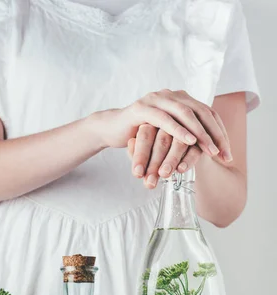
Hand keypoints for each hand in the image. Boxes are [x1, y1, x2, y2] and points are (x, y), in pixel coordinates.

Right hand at [94, 89, 231, 172]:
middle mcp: (172, 95)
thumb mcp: (168, 135)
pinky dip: (178, 130)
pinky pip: (165, 119)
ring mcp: (156, 99)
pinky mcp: (142, 108)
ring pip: (186, 114)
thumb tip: (210, 149)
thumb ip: (186, 134)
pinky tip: (189, 141)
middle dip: (215, 134)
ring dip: (200, 134)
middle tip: (222, 154)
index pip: (208, 114)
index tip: (227, 154)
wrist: (112, 129)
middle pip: (201, 112)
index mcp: (181, 100)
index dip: (220, 133)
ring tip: (210, 151)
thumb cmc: (141, 135)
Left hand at [127, 125, 202, 188]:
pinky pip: (195, 149)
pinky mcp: (199, 139)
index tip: (137, 173)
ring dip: (171, 160)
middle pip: (162, 141)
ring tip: (164, 175)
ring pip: (179, 143)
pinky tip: (181, 169)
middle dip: (155, 163)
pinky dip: (189, 159)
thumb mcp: (140, 148)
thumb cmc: (150, 146)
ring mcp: (186, 129)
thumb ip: (136, 149)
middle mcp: (170, 121)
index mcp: (153, 119)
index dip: (140, 155)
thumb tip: (131, 144)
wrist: (178, 143)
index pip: (145, 136)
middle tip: (150, 181)